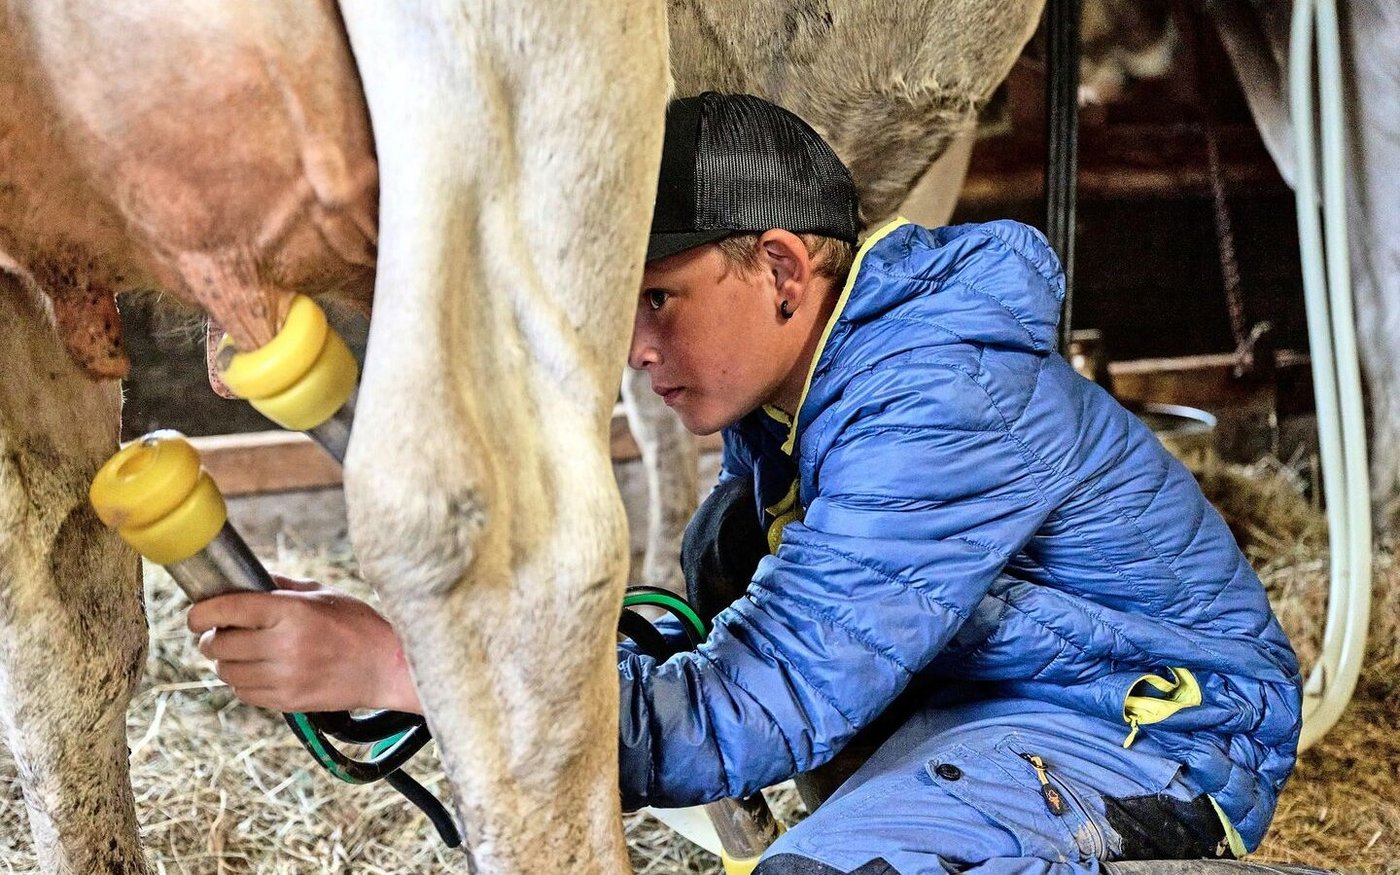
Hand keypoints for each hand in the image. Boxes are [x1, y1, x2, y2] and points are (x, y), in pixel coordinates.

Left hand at [186, 574, 422, 714]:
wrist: (387, 666)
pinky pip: (244, 693)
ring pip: (227, 672)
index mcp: (291, 611)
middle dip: (212, 639)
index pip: (226, 610)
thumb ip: (281, 587)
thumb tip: (243, 582)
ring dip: (226, 662)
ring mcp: (285, 677)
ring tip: (241, 654)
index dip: (200, 613)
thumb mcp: (323, 594)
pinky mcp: (288, 701)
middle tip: (220, 633)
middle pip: (219, 645)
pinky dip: (242, 682)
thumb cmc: (357, 624)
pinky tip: (257, 671)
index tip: (195, 616)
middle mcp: (284, 645)